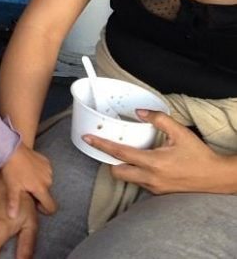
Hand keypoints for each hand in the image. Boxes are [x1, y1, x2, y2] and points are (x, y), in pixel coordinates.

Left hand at [0, 144, 55, 216]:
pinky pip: (46, 172)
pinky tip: (29, 169)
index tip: (35, 204)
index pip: (51, 206)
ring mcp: (48, 170)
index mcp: (41, 188)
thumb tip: (12, 217)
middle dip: (39, 194)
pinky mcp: (46, 161)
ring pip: (46, 183)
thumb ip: (14, 203)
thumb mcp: (12, 187)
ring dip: (39, 183)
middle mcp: (48, 180)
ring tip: (26, 178)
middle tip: (26, 189)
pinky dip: (40, 173)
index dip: (45, 209)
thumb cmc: (12, 168)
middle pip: (47, 194)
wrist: (12, 149)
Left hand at [83, 109, 234, 193]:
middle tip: (104, 147)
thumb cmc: (198, 155)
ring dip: (122, 167)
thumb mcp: (179, 132)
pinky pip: (139, 182)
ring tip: (123, 152)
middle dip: (108, 160)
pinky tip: (140, 162)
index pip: (120, 154)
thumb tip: (140, 111)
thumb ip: (158, 119)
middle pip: (117, 172)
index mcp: (153, 163)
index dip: (101, 145)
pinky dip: (135, 172)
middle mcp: (150, 178)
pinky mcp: (159, 192)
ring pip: (128, 178)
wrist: (216, 177)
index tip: (87, 138)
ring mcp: (154, 188)